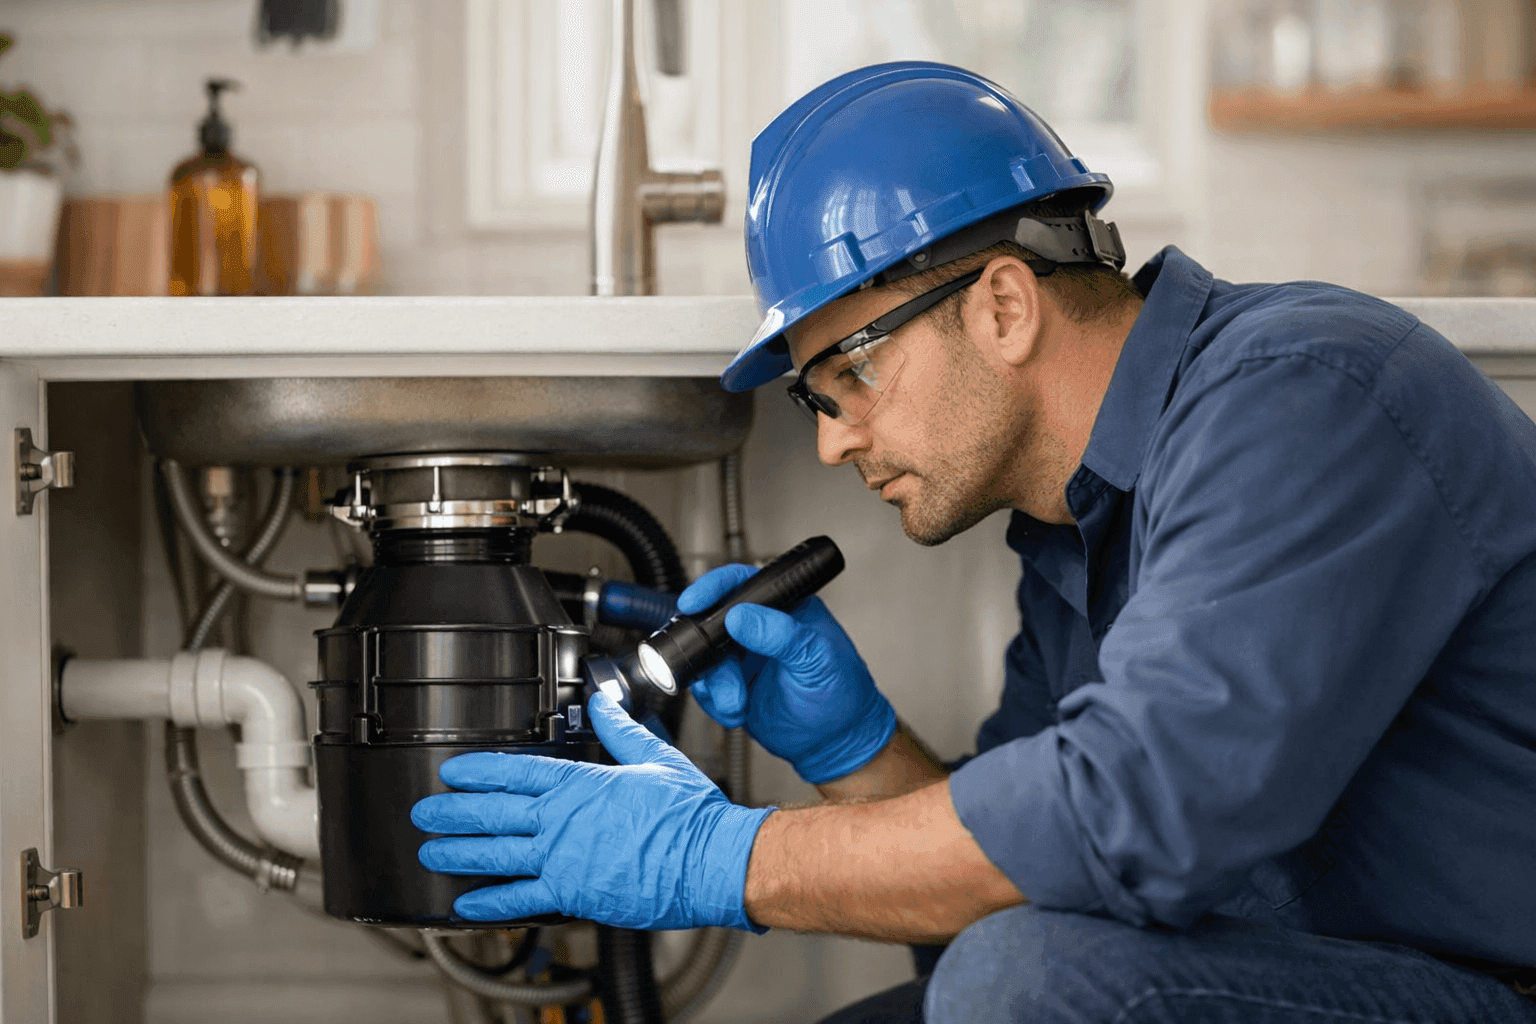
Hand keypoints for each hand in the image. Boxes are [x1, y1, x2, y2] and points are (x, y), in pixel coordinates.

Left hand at [413, 691, 772, 929]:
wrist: (709, 861)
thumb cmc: (689, 814)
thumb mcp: (654, 757)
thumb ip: (620, 729)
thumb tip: (604, 701)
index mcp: (581, 784)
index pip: (516, 772)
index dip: (478, 771)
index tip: (453, 771)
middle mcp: (563, 821)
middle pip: (494, 814)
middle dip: (452, 813)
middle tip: (423, 812)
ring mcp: (564, 860)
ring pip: (497, 855)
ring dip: (459, 854)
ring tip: (430, 852)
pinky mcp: (573, 894)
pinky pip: (522, 900)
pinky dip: (491, 903)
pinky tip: (466, 906)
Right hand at [679, 564, 896, 784]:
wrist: (836, 742)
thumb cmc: (841, 693)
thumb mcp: (816, 659)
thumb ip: (780, 635)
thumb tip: (739, 616)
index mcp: (784, 608)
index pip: (743, 584)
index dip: (714, 588)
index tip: (694, 603)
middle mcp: (759, 628)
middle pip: (712, 623)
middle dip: (709, 652)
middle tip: (720, 674)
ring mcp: (743, 657)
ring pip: (705, 658)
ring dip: (715, 684)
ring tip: (737, 702)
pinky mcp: (732, 685)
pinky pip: (705, 687)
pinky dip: (714, 703)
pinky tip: (737, 712)